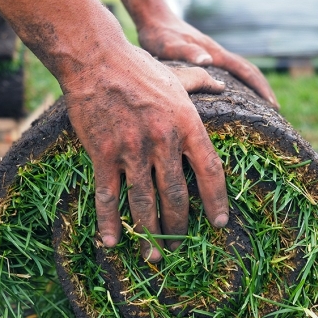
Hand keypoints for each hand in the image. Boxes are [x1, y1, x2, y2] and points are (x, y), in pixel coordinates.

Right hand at [63, 45, 228, 260]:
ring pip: (144, 202)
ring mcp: (132, 150)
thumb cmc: (138, 67)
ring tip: (155, 256)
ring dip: (150, 234)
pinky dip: (109, 221)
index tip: (219, 222)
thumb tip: (223, 84)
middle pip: (177, 195)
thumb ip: (201, 83)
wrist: (95, 61)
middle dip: (180, 226)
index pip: (210, 171)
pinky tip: (112, 242)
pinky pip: (108, 195)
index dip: (217, 200)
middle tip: (180, 244)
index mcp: (186, 124)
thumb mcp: (176, 74)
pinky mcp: (103, 154)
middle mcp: (163, 141)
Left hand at [137, 17, 279, 108]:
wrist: (154, 20)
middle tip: (275, 111)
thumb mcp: (168, 45)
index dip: (259, 87)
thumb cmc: (159, 35)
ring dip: (252, 88)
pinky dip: (237, 85)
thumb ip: (186, 51)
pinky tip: (233, 98)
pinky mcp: (205, 60)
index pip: (244, 70)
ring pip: (239, 72)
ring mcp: (212, 56)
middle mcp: (217, 54)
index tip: (272, 104)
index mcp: (214, 53)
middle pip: (248, 71)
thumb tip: (207, 61)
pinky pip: (228, 74)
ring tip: (260, 108)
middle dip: (263, 89)